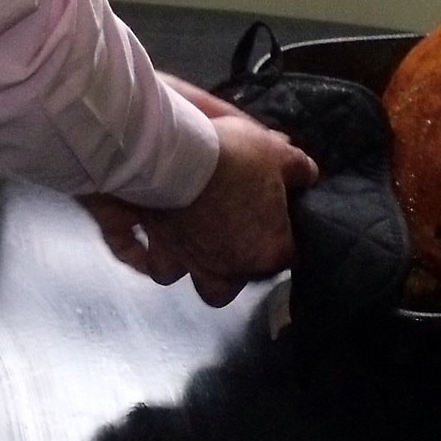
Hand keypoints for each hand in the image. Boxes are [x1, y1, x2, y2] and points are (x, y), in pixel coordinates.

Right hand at [82, 77, 317, 305]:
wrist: (172, 153)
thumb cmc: (232, 158)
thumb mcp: (279, 154)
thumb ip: (299, 170)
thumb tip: (307, 175)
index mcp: (263, 253)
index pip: (286, 259)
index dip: (285, 240)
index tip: (281, 223)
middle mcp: (220, 269)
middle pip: (226, 287)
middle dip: (229, 271)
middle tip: (231, 244)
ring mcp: (178, 261)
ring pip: (178, 280)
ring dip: (181, 267)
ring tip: (186, 246)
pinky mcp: (143, 244)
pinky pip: (133, 257)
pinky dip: (134, 252)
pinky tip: (139, 243)